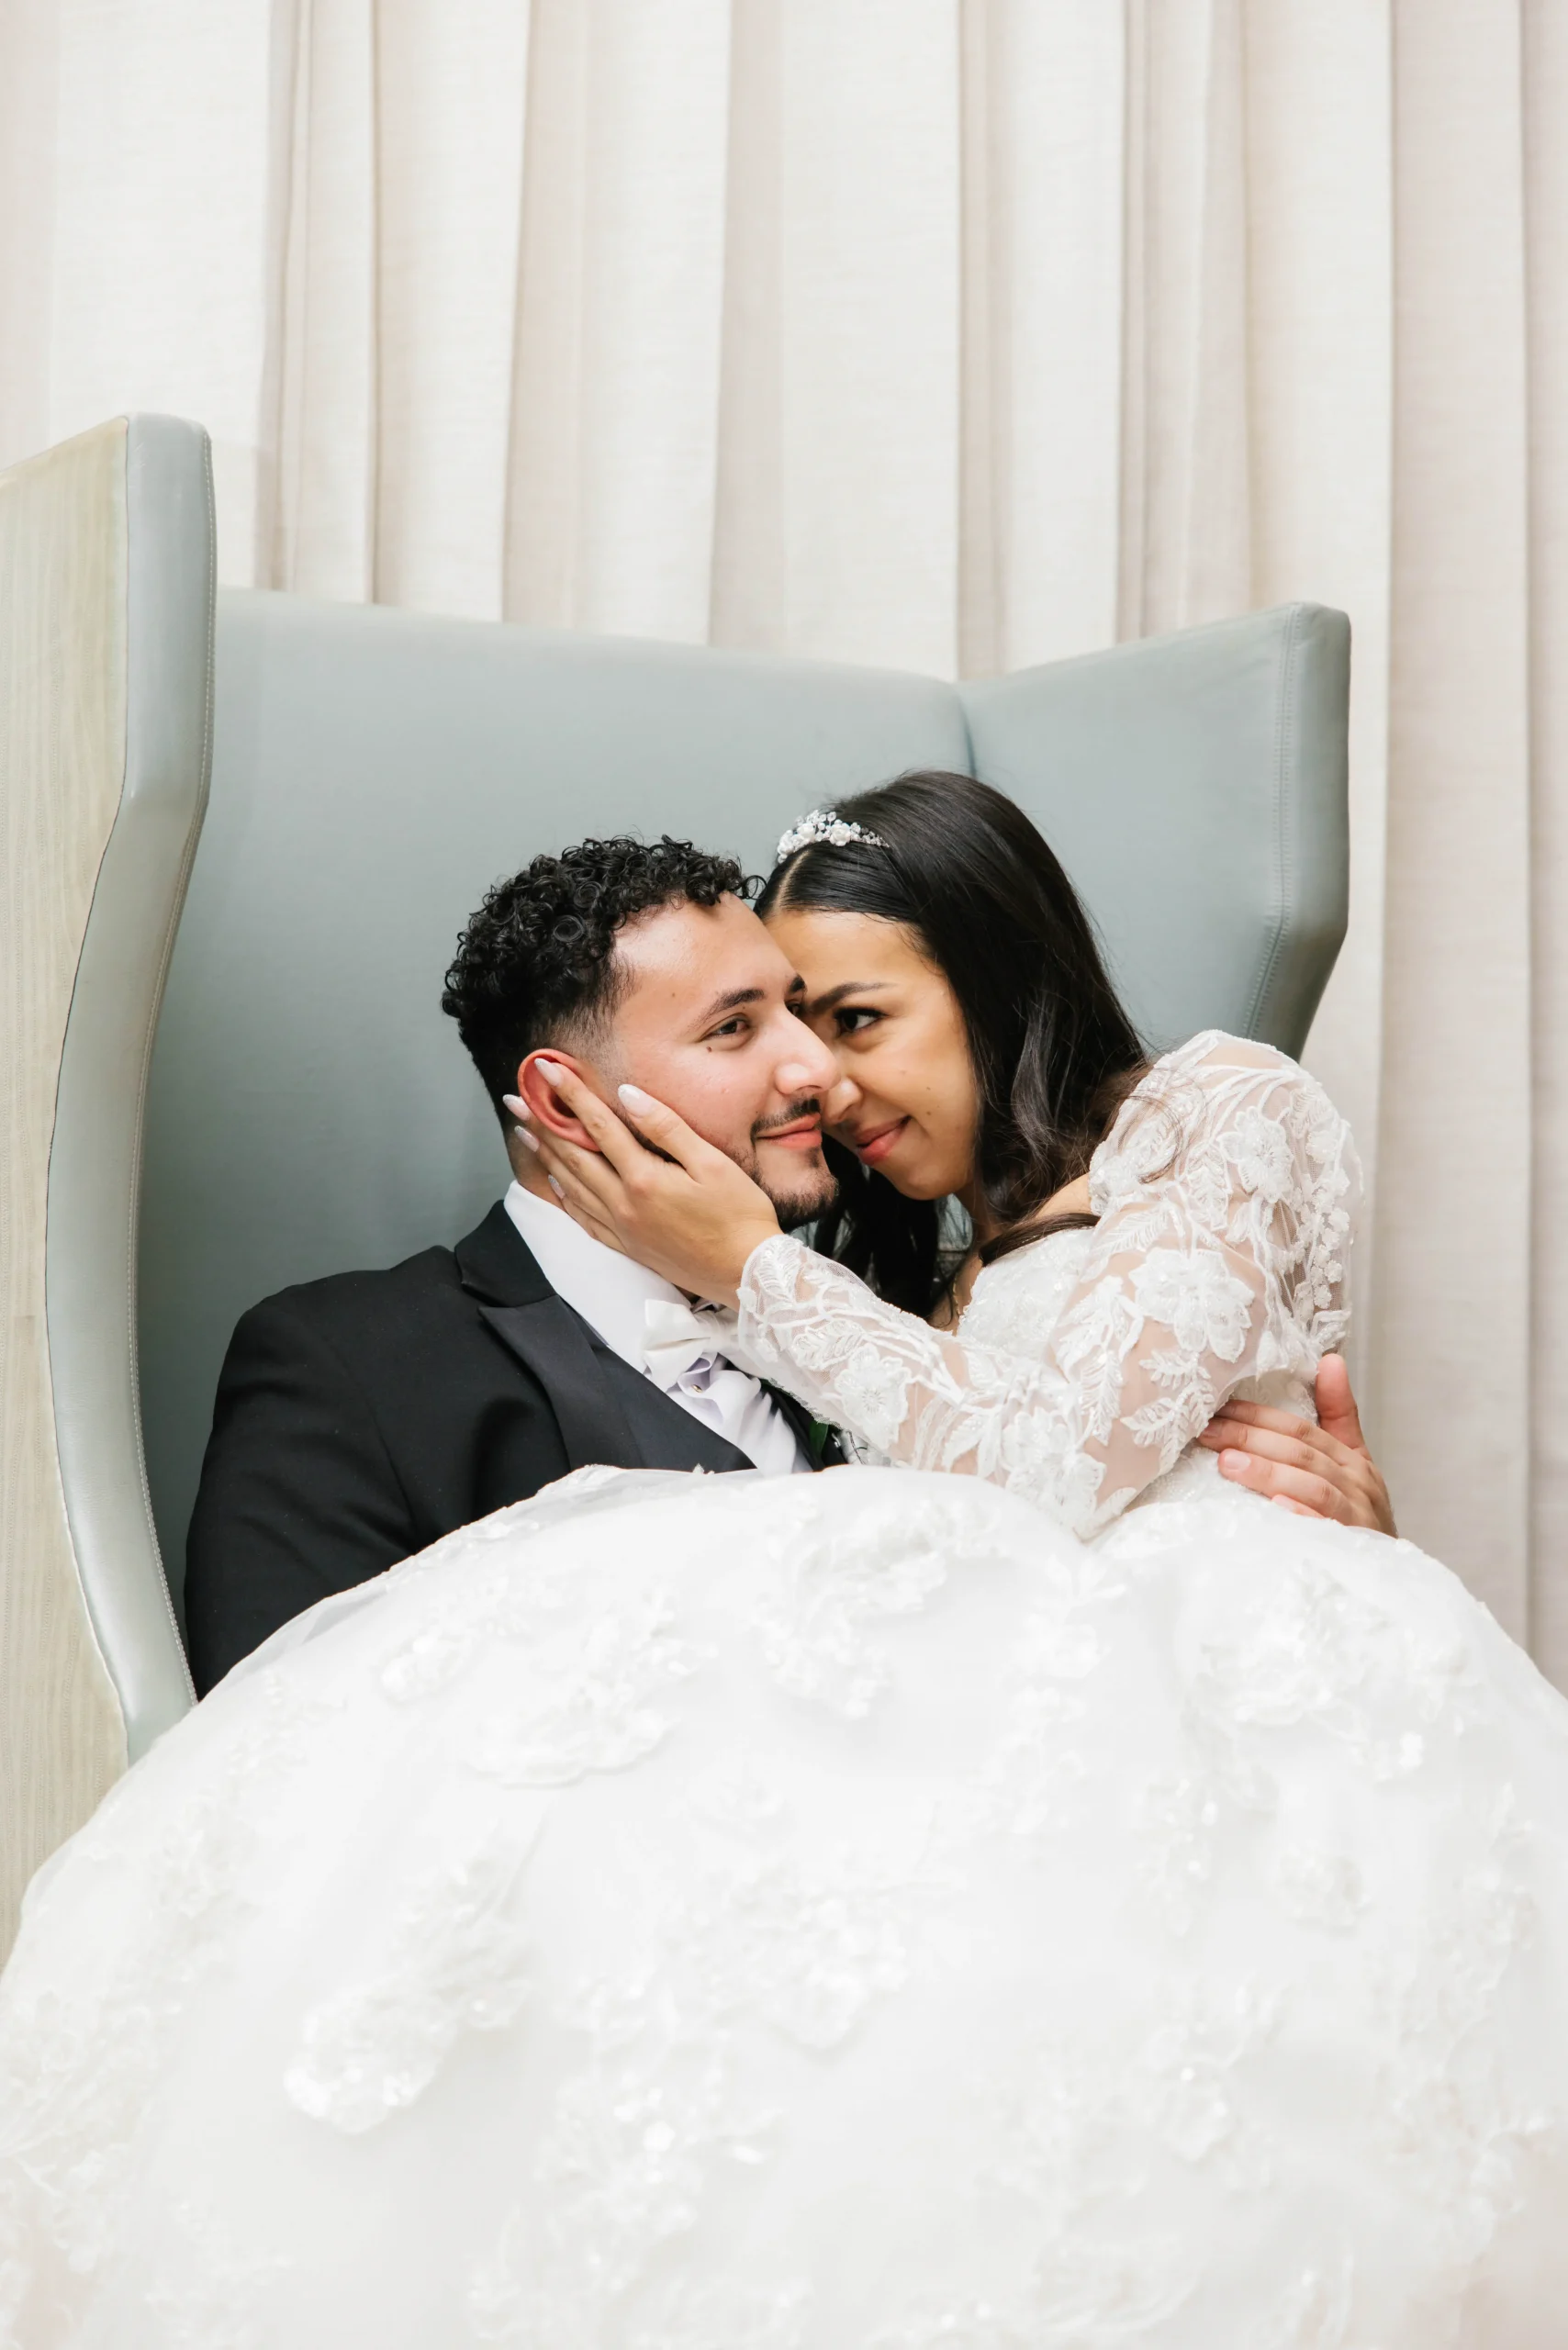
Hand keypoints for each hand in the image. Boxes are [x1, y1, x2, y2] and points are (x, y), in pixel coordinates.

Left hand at [513, 1062, 780, 1306]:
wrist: (747, 1274)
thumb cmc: (740, 1216)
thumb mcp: (712, 1163)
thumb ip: (666, 1128)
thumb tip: (627, 1096)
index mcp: (644, 1179)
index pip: (597, 1126)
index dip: (570, 1094)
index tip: (546, 1070)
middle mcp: (623, 1204)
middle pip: (572, 1155)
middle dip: (541, 1123)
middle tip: (515, 1098)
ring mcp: (622, 1228)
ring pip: (571, 1185)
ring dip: (545, 1156)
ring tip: (524, 1132)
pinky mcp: (627, 1246)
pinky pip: (584, 1218)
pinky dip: (564, 1197)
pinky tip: (556, 1183)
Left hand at [1196, 1354, 1396, 1534]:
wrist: (1387, 1580)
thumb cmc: (1359, 1518)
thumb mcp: (1354, 1466)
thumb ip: (1338, 1417)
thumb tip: (1331, 1360)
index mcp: (1352, 1461)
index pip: (1302, 1429)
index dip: (1261, 1416)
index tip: (1220, 1407)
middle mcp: (1357, 1485)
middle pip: (1301, 1453)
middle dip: (1252, 1438)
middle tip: (1208, 1431)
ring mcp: (1356, 1518)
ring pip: (1312, 1487)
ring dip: (1268, 1473)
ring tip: (1228, 1463)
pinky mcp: (1352, 1549)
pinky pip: (1325, 1531)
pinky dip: (1302, 1517)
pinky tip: (1275, 1509)